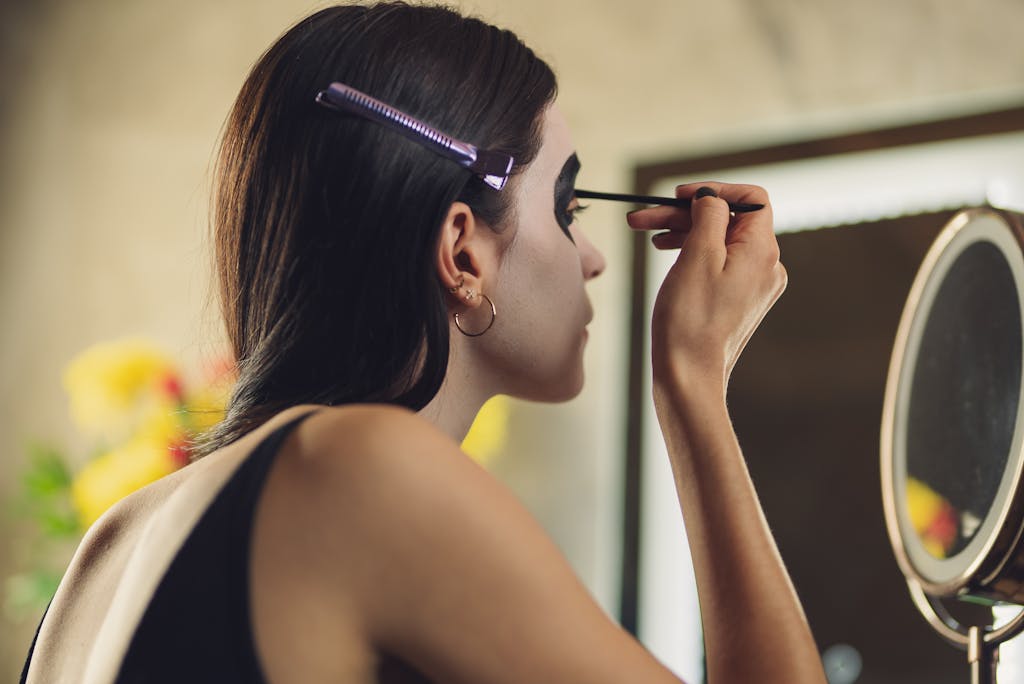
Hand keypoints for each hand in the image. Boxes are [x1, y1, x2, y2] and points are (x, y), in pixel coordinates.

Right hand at [627, 182, 786, 395]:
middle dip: (684, 213)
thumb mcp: (698, 255)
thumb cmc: (690, 321)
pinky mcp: (736, 300)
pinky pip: (717, 263)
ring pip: (718, 241)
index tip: (679, 195)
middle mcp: (765, 267)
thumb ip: (709, 216)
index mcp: (762, 252)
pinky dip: (691, 252)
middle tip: (643, 216)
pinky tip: (665, 252)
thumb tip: (712, 197)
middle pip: (728, 220)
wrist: (688, 376)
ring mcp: (752, 285)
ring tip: (645, 233)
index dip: (714, 191)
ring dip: (682, 231)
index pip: (751, 200)